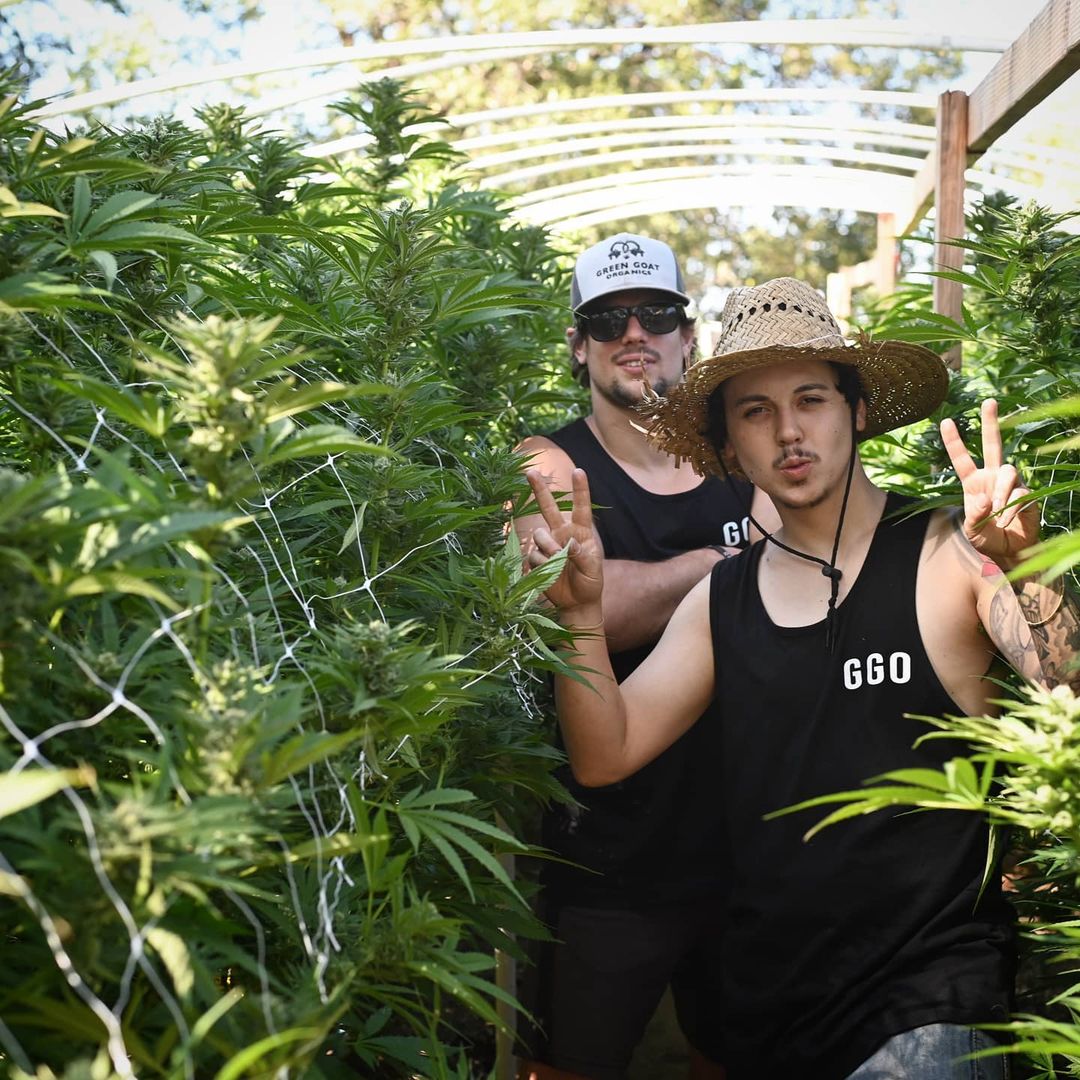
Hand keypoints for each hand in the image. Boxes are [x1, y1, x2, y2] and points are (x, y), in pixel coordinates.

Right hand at [524, 467, 602, 612]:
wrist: (577, 603)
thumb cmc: (590, 582)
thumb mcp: (593, 569)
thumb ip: (582, 555)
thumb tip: (568, 544)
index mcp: (580, 532)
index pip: (581, 507)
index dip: (580, 490)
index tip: (578, 471)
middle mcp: (562, 533)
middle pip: (548, 507)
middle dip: (539, 490)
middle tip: (530, 472)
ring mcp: (548, 545)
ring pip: (539, 534)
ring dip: (548, 546)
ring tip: (558, 560)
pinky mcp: (537, 559)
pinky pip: (534, 554)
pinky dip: (542, 563)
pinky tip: (550, 572)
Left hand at [940, 399, 1037, 567]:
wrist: (1010, 552)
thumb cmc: (987, 538)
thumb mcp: (972, 530)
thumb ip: (974, 516)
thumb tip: (984, 500)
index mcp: (974, 483)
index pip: (962, 459)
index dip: (954, 441)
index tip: (946, 421)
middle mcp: (993, 477)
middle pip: (992, 445)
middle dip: (991, 422)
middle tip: (988, 401)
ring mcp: (1011, 483)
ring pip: (1008, 471)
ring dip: (1000, 492)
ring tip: (997, 511)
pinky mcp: (1028, 493)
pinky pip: (1020, 493)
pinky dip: (1011, 508)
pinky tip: (1007, 521)